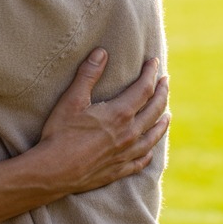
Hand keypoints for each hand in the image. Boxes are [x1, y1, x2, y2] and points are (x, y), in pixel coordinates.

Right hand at [32, 50, 168, 194]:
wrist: (54, 171)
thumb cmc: (61, 134)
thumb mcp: (72, 100)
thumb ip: (88, 75)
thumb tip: (101, 52)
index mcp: (119, 114)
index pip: (144, 88)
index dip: (150, 73)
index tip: (154, 62)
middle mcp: (129, 133)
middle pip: (154, 110)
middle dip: (162, 93)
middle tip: (165, 81)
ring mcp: (126, 153)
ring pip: (153, 136)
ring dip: (162, 123)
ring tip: (168, 115)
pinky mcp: (120, 169)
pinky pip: (142, 160)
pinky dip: (149, 152)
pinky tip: (151, 150)